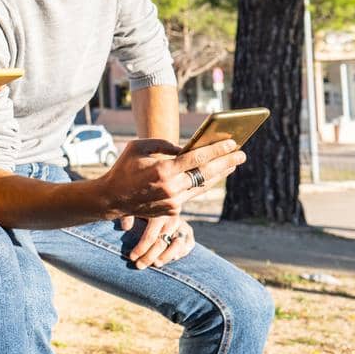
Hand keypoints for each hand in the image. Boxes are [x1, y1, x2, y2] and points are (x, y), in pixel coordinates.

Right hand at [95, 137, 244, 219]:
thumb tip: (185, 148)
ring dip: (220, 175)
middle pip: (206, 173)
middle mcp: (171, 187)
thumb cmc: (124, 168)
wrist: (112, 198)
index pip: (197, 158)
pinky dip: (205, 184)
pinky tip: (213, 177)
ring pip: (203, 186)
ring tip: (232, 165)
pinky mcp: (173, 210)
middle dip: (227, 162)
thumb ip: (163, 144)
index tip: (233, 143)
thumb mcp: (139, 146)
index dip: (217, 150)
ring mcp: (173, 201)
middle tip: (242, 154)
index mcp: (163, 169)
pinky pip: (193, 194)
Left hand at [126, 215, 195, 268]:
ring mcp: (182, 226)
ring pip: (177, 246)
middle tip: (139, 266)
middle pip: (162, 243)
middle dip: (150, 257)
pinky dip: (181, 252)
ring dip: (166, 257)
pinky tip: (173, 258)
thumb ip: (128, 216)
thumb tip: (125, 227)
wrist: (163, 202)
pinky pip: (188, 244)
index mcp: (158, 214)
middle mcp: (172, 220)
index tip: (132, 258)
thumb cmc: (144, 209)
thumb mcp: (134, 210)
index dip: (141, 249)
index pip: (150, 237)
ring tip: (156, 264)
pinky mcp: (189, 231)